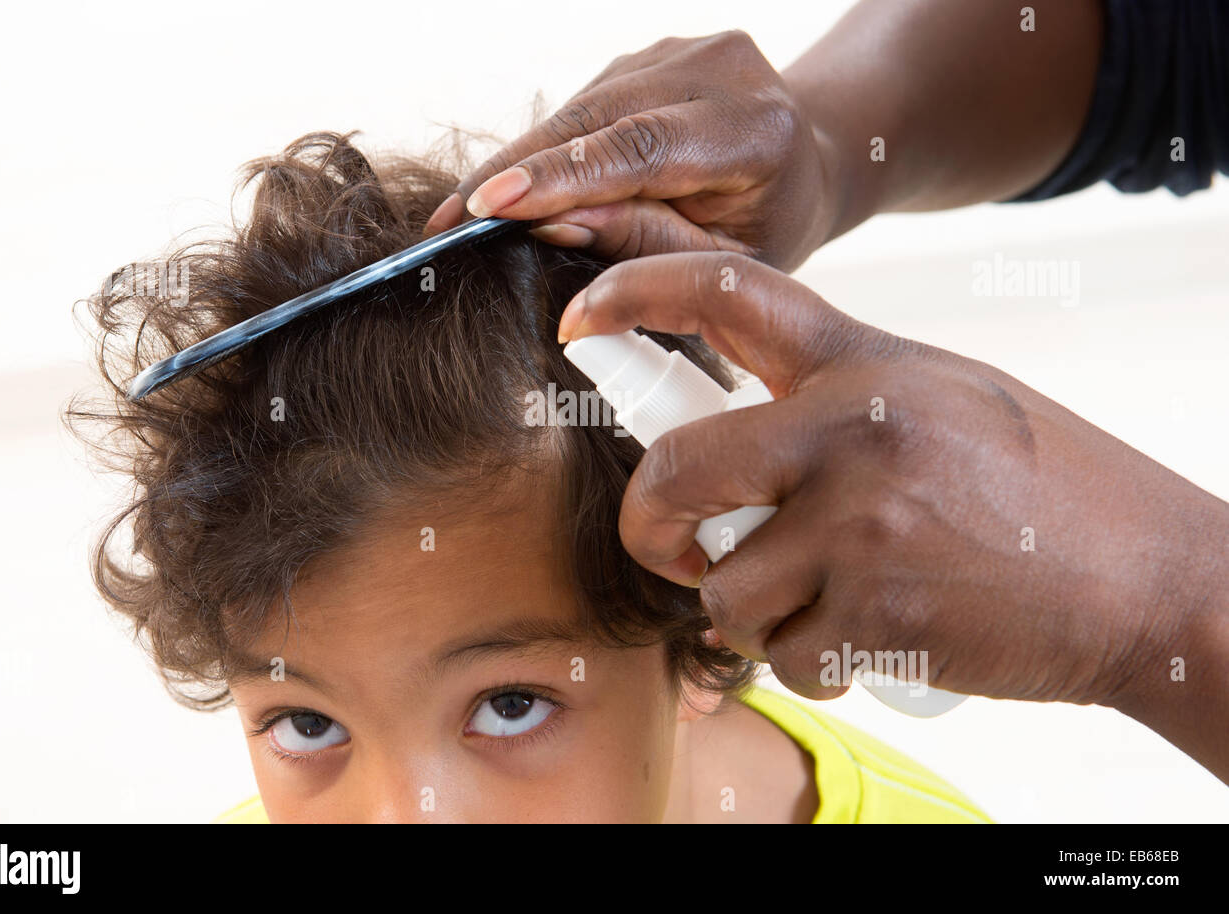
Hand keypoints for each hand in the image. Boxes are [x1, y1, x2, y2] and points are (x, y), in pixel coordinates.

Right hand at [422, 31, 837, 271]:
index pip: (643, 148)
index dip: (561, 176)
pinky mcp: (651, 54)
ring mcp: (683, 50)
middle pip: (597, 120)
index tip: (492, 206)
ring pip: (578, 108)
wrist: (808, 159)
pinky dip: (543, 148)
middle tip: (448, 222)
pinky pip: (582, 105)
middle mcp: (721, 71)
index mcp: (757, 131)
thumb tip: (549, 228)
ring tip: (463, 211)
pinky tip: (509, 186)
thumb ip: (645, 241)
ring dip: (517, 162)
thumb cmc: (773, 222)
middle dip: (516, 172)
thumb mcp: (725, 257)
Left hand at [557, 252, 1228, 742]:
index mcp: (863, 363)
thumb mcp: (939, 397)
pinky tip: (875, 633)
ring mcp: (859, 526)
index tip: (580, 314)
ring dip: (755, 611)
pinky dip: (812, 661)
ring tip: (830, 596)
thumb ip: (835, 400)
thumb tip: (728, 435)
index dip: (633, 290)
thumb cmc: (1042, 487)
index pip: (724, 293)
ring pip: (723, 589)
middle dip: (650, 525)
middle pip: (672, 471)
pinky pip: (782, 655)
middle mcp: (850, 431)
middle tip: (672, 546)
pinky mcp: (874, 618)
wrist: (1149, 580)